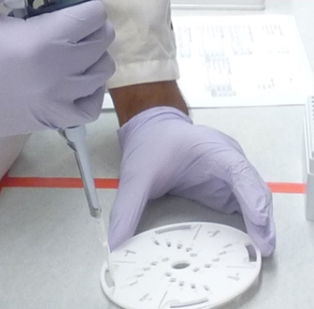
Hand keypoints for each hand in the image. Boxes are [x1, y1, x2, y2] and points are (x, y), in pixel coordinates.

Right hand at [0, 0, 114, 139]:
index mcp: (38, 45)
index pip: (93, 15)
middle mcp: (53, 80)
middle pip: (101, 43)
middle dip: (86, 23)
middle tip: (55, 18)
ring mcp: (49, 106)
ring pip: (99, 75)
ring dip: (89, 53)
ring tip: (60, 45)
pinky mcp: (41, 123)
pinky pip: (86, 108)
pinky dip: (87, 89)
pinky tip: (67, 77)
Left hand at [109, 107, 275, 255]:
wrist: (150, 130)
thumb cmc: (151, 144)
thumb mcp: (135, 177)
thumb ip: (126, 210)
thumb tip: (116, 242)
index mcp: (213, 150)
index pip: (240, 173)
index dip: (252, 198)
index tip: (258, 222)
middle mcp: (228, 162)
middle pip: (254, 189)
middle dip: (262, 218)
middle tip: (263, 248)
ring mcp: (229, 176)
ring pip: (252, 200)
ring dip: (259, 224)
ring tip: (261, 250)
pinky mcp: (223, 189)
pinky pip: (241, 207)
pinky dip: (246, 224)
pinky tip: (246, 243)